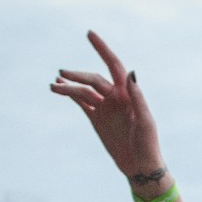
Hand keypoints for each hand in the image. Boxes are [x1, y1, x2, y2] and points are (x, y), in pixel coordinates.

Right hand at [51, 32, 170, 191]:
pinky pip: (81, 103)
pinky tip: (59, 88)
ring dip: (68, 87)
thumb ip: (138, 97)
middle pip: (93, 79)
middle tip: (61, 74)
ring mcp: (105, 107)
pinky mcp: (96, 119)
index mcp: (128, 93)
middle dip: (77, 75)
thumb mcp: (145, 121)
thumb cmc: (148, 144)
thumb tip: (131, 72)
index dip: (102, 49)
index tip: (89, 34)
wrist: (141, 167)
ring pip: (83, 91)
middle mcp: (115, 97)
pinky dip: (70, 95)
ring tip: (53, 85)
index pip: (113, 65)